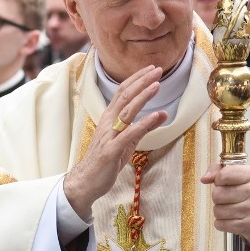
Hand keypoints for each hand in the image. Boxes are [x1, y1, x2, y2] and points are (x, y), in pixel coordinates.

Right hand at [63, 65, 166, 219]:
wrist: (86, 182)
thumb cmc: (107, 160)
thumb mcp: (129, 141)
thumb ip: (145, 127)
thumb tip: (163, 114)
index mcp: (110, 117)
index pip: (123, 92)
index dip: (137, 79)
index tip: (151, 68)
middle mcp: (108, 122)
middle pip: (125, 96)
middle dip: (142, 81)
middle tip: (157, 69)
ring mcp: (109, 135)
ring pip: (126, 111)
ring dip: (142, 96)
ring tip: (156, 85)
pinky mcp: (111, 150)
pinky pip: (129, 134)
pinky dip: (143, 123)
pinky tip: (155, 115)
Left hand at [201, 163, 249, 250]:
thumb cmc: (247, 193)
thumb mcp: (238, 175)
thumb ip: (218, 170)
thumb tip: (205, 179)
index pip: (223, 175)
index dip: (219, 180)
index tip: (226, 184)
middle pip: (217, 194)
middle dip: (218, 198)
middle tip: (228, 199)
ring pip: (218, 210)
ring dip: (220, 211)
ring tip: (230, 209)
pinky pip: (221, 224)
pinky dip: (222, 223)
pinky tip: (232, 219)